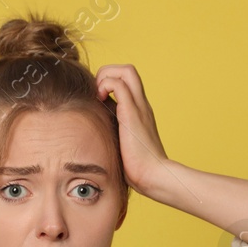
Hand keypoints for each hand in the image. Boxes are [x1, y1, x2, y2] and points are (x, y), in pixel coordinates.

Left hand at [95, 63, 171, 198]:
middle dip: (107, 73)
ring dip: (106, 76)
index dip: (109, 83)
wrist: (153, 176)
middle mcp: (141, 104)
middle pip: (128, 70)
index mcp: (139, 111)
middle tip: (97, 94)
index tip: (97, 100)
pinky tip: (99, 102)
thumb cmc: (137, 169)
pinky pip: (119, 84)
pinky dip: (105, 85)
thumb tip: (95, 138)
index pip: (126, 82)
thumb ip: (112, 136)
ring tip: (98, 96)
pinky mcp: (132, 112)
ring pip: (126, 70)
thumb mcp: (121, 147)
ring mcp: (139, 106)